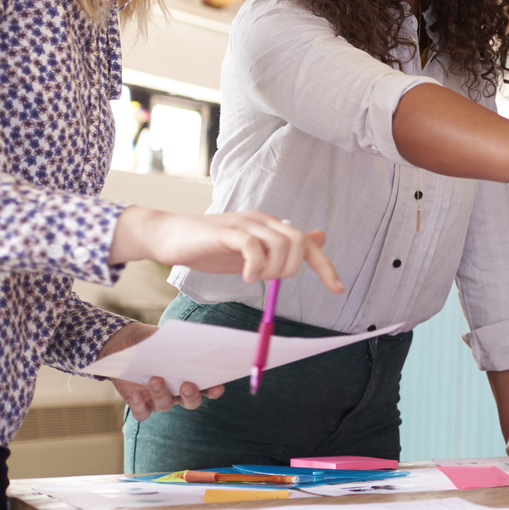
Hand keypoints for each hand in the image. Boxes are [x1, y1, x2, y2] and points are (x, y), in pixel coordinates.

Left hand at [99, 322, 222, 419]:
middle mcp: (177, 391)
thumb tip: (195, 341)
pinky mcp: (140, 403)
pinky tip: (135, 394)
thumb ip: (180, 342)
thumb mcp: (166, 338)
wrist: (124, 344)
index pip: (208, 387)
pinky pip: (142, 413)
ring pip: (165, 405)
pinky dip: (139, 407)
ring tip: (155, 379)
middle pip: (191, 402)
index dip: (214, 389)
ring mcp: (158, 399)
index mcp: (189, 375)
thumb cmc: (151, 340)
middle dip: (191, 396)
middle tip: (187, 385)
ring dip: (161, 394)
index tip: (217, 386)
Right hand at [110, 208, 343, 292]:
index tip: (339, 289)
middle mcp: (263, 220)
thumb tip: (318, 237)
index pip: (308, 244)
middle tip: (269, 280)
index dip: (325, 267)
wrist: (169, 237)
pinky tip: (247, 278)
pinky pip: (252, 245)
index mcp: (271, 227)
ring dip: (274, 269)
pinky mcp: (226, 230)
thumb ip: (282, 249)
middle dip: (291, 269)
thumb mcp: (253, 252)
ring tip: (254, 278)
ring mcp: (245, 223)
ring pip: (281, 243)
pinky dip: (255, 265)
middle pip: (299, 242)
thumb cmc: (210, 247)